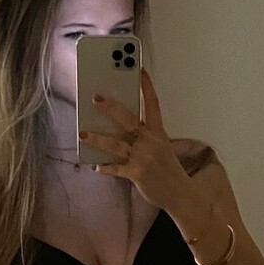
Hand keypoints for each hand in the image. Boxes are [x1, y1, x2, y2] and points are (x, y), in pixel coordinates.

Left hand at [79, 67, 190, 210]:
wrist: (180, 194)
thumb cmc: (169, 170)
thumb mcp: (162, 149)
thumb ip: (144, 138)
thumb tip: (119, 129)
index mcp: (159, 133)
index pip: (153, 104)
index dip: (146, 86)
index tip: (139, 70)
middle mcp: (151, 142)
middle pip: (128, 119)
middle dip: (111, 108)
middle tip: (96, 97)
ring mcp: (143, 158)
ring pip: (116, 144)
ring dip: (97, 138)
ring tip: (82, 133)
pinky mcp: (136, 174)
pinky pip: (116, 168)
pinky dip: (105, 167)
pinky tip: (96, 166)